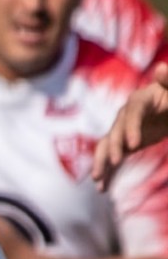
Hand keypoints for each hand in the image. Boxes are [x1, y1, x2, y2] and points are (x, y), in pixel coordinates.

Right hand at [95, 65, 167, 186]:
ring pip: (106, 147)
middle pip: (116, 131)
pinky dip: (106, 173)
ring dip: (101, 162)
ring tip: (97, 179)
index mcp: (139, 101)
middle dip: (114, 148)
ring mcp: (121, 131)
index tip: (134, 145)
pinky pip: (111, 158)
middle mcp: (125, 116)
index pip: (132, 114)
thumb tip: (161, 69)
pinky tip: (102, 189)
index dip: (131, 129)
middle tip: (117, 161)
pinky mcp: (123, 144)